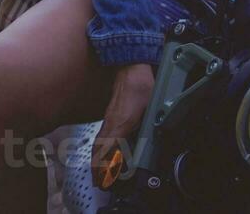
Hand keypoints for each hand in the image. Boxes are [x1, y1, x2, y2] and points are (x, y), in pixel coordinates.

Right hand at [91, 63, 154, 188]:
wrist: (131, 66)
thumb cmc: (141, 86)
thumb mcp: (150, 109)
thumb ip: (149, 127)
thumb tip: (152, 142)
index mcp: (121, 125)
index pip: (107, 152)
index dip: (104, 168)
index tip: (103, 180)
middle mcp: (111, 124)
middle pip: (99, 151)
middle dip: (97, 168)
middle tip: (99, 182)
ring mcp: (109, 119)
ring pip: (99, 144)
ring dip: (97, 159)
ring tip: (99, 173)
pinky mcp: (110, 115)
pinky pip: (101, 136)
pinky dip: (100, 148)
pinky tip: (103, 152)